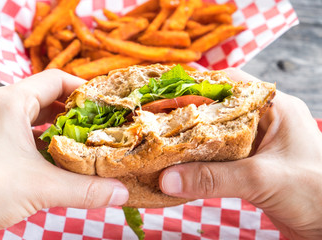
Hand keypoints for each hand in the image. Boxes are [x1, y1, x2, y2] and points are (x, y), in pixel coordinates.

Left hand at [0, 70, 128, 238]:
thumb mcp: (41, 188)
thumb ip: (85, 190)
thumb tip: (121, 193)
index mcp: (9, 103)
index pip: (55, 80)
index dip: (83, 88)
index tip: (103, 102)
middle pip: (44, 97)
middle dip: (73, 111)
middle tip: (96, 124)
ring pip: (30, 115)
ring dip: (55, 127)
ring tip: (79, 141)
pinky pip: (17, 131)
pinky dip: (38, 140)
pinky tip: (52, 157)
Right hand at [159, 68, 321, 239]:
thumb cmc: (316, 193)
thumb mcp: (262, 179)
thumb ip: (214, 178)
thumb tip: (168, 179)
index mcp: (275, 108)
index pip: (231, 83)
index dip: (198, 84)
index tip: (168, 93)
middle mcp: (265, 121)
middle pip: (219, 109)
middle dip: (189, 113)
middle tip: (157, 118)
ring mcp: (257, 143)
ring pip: (217, 134)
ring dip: (192, 139)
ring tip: (162, 140)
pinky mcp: (251, 164)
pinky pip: (220, 156)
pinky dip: (200, 160)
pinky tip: (181, 165)